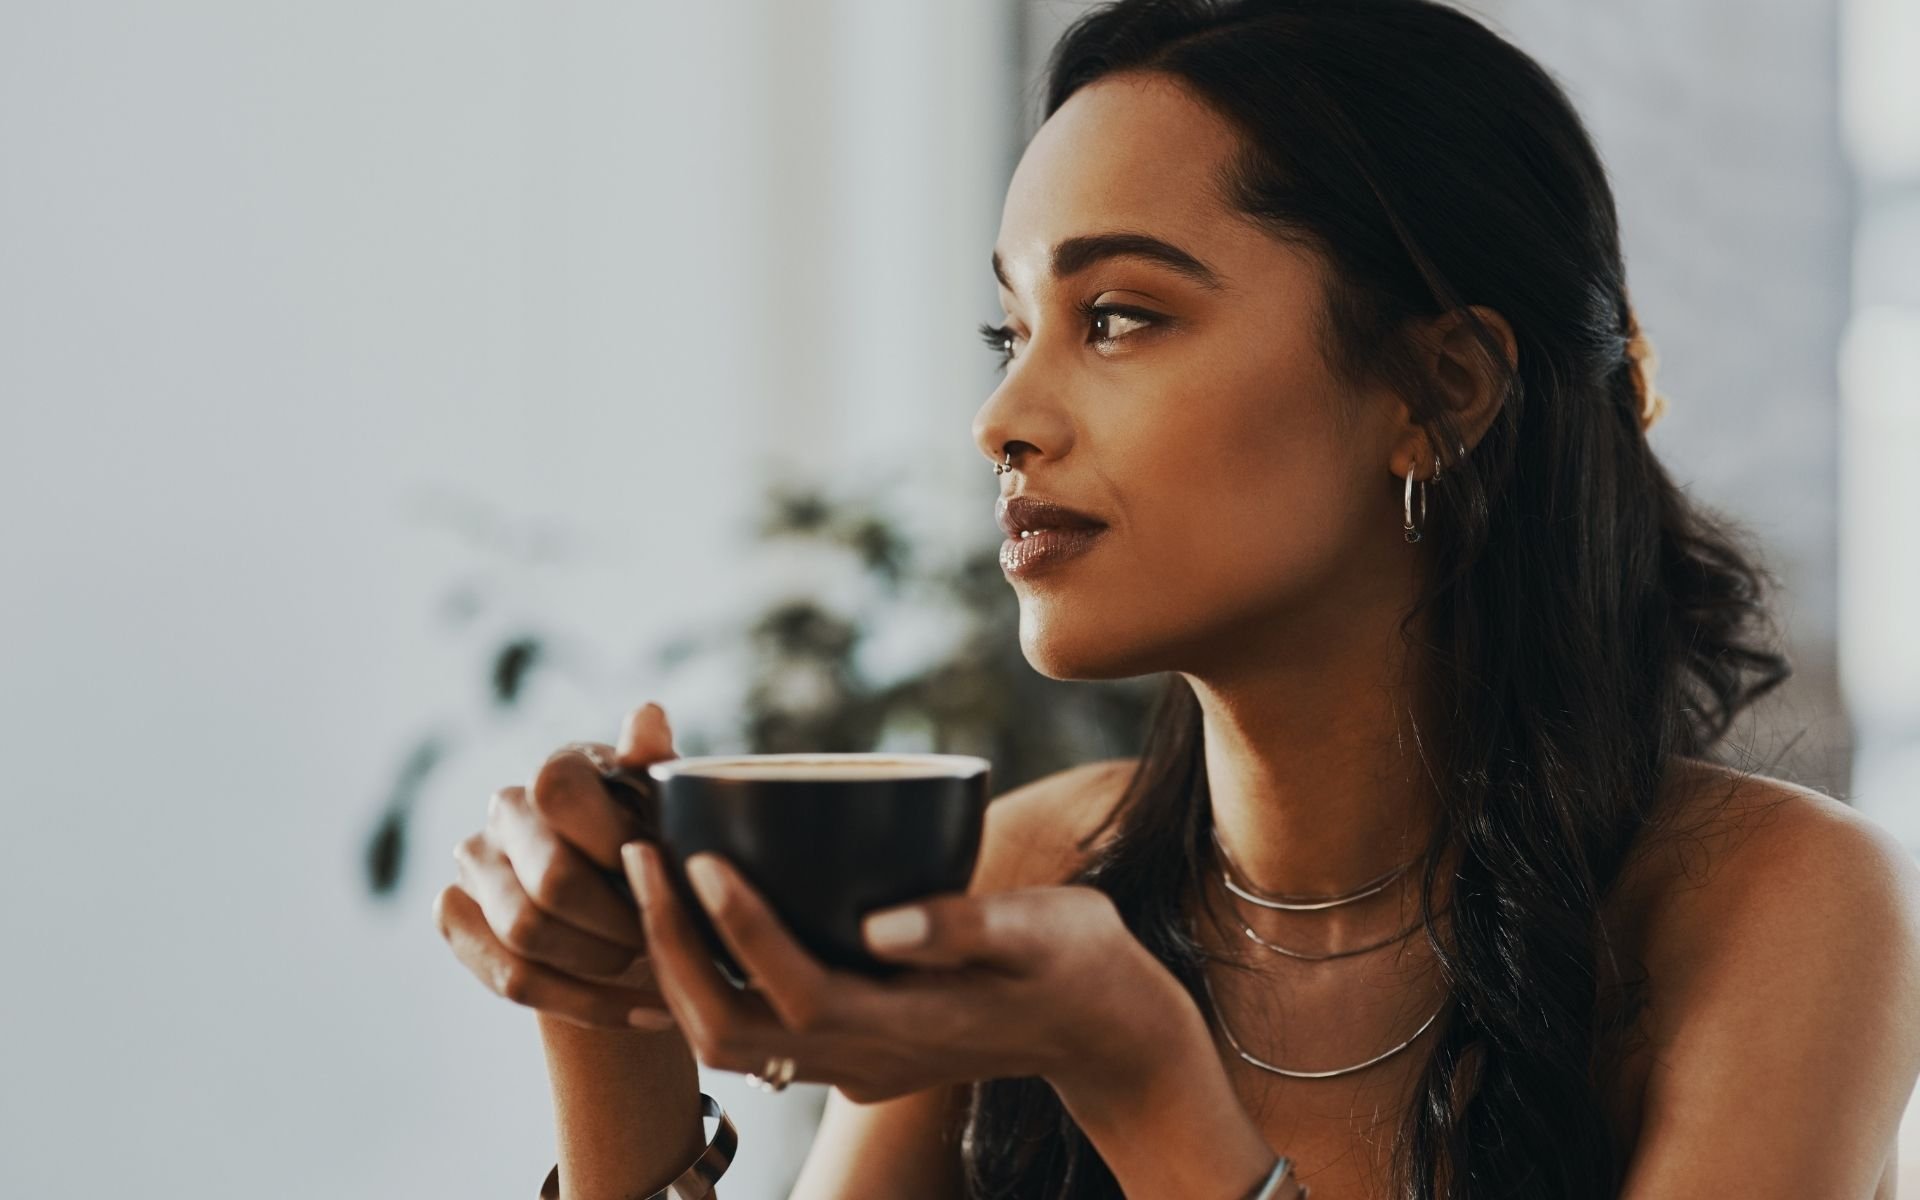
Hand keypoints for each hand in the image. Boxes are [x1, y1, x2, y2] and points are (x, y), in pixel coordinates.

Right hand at [433, 703, 685, 1030]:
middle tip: (665, 939)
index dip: (619, 847)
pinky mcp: (456, 916)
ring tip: (655, 969)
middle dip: (618, 922)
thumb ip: (658, 765)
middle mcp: (504, 810)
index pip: (560, 797)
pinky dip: (585, 1004)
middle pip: (550, 882)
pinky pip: (512, 979)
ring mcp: (473, 865)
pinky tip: (645, 1012)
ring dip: (603, 965)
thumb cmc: (661, 842)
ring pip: (527, 936)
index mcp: (557, 769)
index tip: (669, 877)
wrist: (627, 901)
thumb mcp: (675, 805)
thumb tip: (648, 715)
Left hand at [620, 840, 1199, 1103]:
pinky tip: (683, 924)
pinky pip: (752, 1030)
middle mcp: (865, 1058)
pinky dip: (704, 980)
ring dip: (675, 965)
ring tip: (647, 876)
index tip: (696, 855)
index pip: (796, 989)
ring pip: (729, 1039)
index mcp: (908, 1028)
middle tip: (640, 854)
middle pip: (730, 1029)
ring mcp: (854, 1064)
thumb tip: (881, 922)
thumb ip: (966, 928)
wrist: (1108, 1032)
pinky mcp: (852, 1049)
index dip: (737, 928)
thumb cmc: (1083, 965)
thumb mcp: (1045, 932)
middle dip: (670, 947)